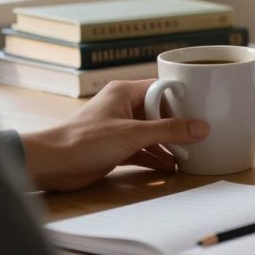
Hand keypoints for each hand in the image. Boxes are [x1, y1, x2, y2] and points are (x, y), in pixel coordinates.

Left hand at [21, 80, 209, 191]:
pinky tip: (170, 166)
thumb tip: (201, 128)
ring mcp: (119, 128)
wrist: (50, 165)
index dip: (183, 99)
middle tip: (200, 134)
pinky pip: (143, 149)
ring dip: (169, 144)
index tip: (204, 109)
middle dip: (179, 125)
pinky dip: (155, 157)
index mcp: (125, 92)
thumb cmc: (84, 141)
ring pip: (152, 132)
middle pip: (160, 112)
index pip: (162, 88)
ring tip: (189, 154)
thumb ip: (169, 131)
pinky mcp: (115, 147)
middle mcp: (123, 107)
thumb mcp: (133, 134)